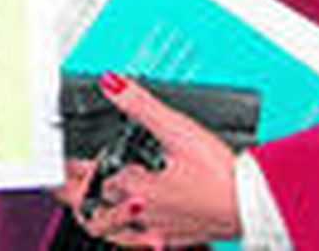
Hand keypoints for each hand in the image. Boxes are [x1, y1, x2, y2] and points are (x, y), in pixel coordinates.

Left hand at [72, 73, 241, 248]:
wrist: (252, 205)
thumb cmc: (220, 173)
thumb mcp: (176, 128)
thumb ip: (139, 105)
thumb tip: (111, 84)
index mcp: (134, 187)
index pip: (89, 179)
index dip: (76, 167)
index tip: (66, 162)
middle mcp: (141, 213)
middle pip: (98, 205)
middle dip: (86, 191)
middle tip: (75, 179)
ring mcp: (158, 230)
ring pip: (118, 227)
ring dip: (108, 211)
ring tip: (104, 196)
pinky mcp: (176, 238)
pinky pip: (145, 238)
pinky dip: (136, 226)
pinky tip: (145, 214)